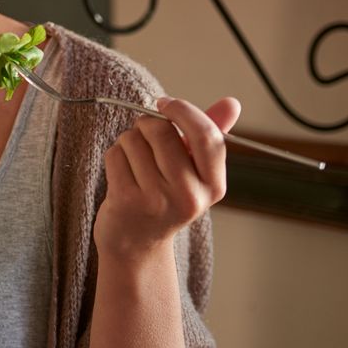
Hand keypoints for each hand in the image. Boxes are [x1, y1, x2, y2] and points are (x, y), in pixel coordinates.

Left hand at [95, 96, 240, 265]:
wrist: (137, 245)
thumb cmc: (165, 199)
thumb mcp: (194, 172)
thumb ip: (209, 135)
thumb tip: (232, 103)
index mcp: (213, 186)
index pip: (206, 135)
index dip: (183, 111)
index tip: (165, 103)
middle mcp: (189, 196)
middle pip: (162, 131)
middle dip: (147, 125)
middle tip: (145, 138)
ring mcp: (157, 200)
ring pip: (134, 139)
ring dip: (128, 142)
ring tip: (136, 164)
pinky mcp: (127, 201)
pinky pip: (115, 154)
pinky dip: (115, 157)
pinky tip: (122, 176)